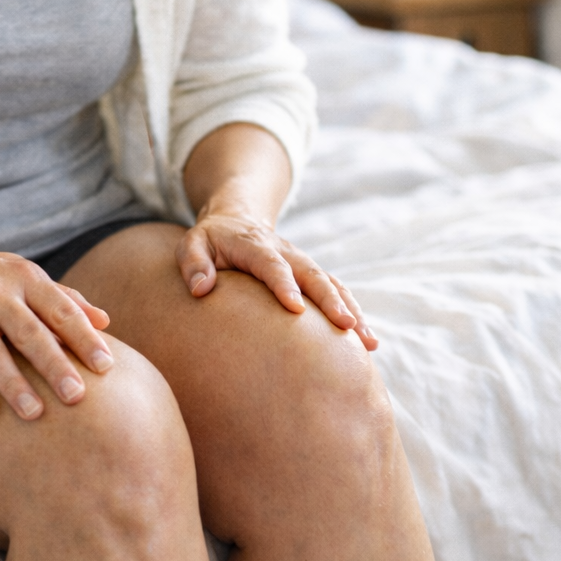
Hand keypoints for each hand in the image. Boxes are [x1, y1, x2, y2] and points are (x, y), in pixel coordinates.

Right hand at [0, 239, 113, 420]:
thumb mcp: (22, 276)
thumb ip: (63, 298)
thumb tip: (106, 321)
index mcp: (22, 277)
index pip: (60, 309)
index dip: (84, 338)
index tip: (105, 367)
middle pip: (28, 332)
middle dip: (54, 365)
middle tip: (77, 396)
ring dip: (13, 384)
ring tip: (35, 413)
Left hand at [176, 206, 378, 350]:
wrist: (238, 218)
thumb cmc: (211, 239)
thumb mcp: (192, 243)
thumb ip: (193, 263)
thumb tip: (201, 289)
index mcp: (255, 246)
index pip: (272, 265)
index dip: (285, 285)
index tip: (296, 309)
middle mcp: (286, 253)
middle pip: (313, 274)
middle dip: (331, 300)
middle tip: (346, 326)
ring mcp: (302, 264)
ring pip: (333, 284)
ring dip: (351, 310)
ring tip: (368, 341)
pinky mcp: (312, 275)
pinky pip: (337, 292)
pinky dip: (354, 313)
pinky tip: (367, 342)